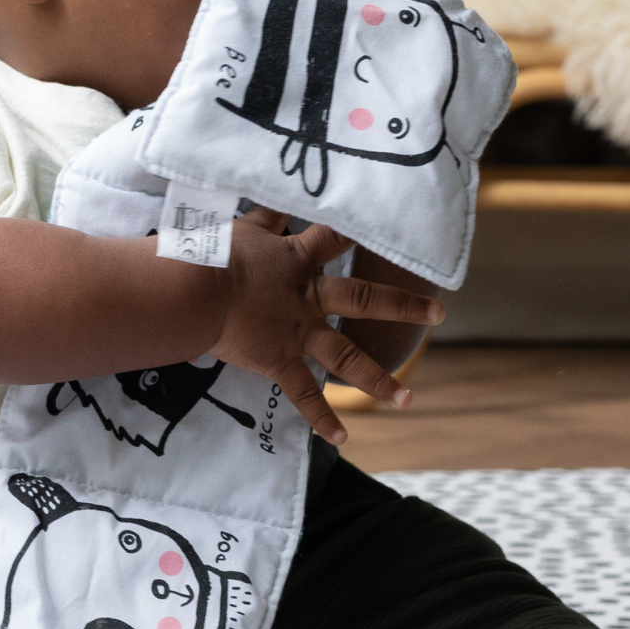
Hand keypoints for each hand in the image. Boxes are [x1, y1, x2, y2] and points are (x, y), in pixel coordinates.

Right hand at [207, 208, 444, 444]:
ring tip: (408, 398)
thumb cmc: (211, 254)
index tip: (400, 226)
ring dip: (378, 380)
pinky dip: (322, 417)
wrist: (191, 290)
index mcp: (298, 260)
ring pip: (346, 357)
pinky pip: (304, 394)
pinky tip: (343, 437)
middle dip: (403, 306)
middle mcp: (307, 296)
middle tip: (438, 314)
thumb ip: (267, 214)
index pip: (338, 237)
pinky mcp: (278, 360)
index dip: (364, 229)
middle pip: (364, 298)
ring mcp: (297, 331)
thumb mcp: (244, 228)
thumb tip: (279, 191)